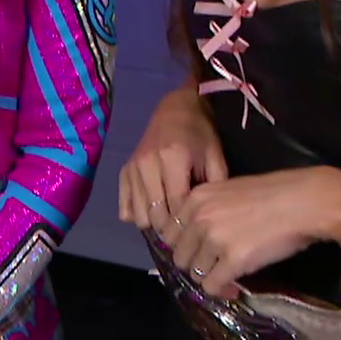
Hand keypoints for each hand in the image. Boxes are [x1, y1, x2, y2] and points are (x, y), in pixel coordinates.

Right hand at [118, 87, 226, 233]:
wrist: (177, 109)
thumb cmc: (201, 134)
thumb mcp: (216, 158)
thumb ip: (213, 189)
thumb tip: (205, 220)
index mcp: (173, 159)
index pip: (177, 206)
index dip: (188, 224)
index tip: (197, 230)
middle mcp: (148, 164)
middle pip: (156, 214)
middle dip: (172, 227)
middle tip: (185, 228)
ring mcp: (133, 168)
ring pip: (139, 215)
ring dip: (155, 222)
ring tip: (170, 218)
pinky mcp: (124, 171)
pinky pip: (124, 207)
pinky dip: (138, 214)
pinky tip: (153, 209)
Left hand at [160, 167, 340, 296]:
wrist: (304, 202)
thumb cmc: (274, 194)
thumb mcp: (229, 192)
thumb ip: (208, 210)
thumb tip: (198, 238)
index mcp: (196, 198)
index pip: (170, 232)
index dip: (184, 246)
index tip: (198, 253)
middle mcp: (199, 218)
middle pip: (179, 255)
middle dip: (195, 265)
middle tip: (214, 268)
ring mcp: (214, 239)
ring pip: (195, 273)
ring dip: (209, 277)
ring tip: (227, 275)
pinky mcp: (234, 259)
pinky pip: (212, 285)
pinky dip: (222, 289)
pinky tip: (234, 285)